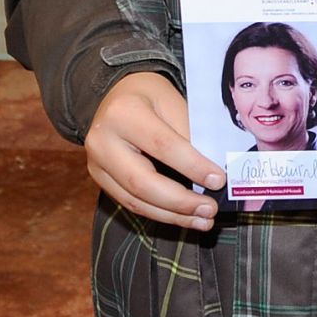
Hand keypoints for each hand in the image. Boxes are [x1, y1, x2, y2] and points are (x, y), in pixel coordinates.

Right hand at [85, 71, 224, 229]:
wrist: (118, 95)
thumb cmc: (152, 96)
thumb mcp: (173, 101)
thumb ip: (189, 132)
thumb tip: (212, 170)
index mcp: (124, 114)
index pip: (163, 145)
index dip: (192, 166)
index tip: (219, 180)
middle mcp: (102, 142)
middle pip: (142, 182)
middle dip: (179, 201)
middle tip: (210, 211)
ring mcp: (96, 164)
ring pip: (134, 200)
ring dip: (171, 215)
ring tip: (202, 220)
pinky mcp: (100, 180)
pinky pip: (129, 202)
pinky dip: (158, 212)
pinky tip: (182, 216)